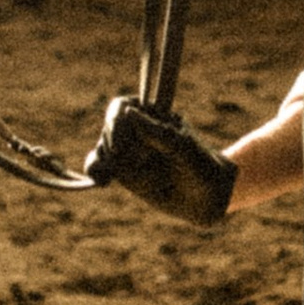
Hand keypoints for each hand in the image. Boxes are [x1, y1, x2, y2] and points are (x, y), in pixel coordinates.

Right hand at [85, 94, 236, 226]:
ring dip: (106, 161)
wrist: (208, 198)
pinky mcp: (123, 172)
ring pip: (103, 149)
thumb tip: (128, 112)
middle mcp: (137, 130)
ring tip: (117, 176)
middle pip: (109, 128)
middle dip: (114, 145)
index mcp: (153, 115)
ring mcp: (129, 151)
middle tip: (130, 160)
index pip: (122, 106)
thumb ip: (156, 133)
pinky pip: (100, 167)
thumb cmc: (201, 166)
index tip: (119, 145)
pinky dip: (95, 170)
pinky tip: (99, 179)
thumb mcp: (182, 149)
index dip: (115, 122)